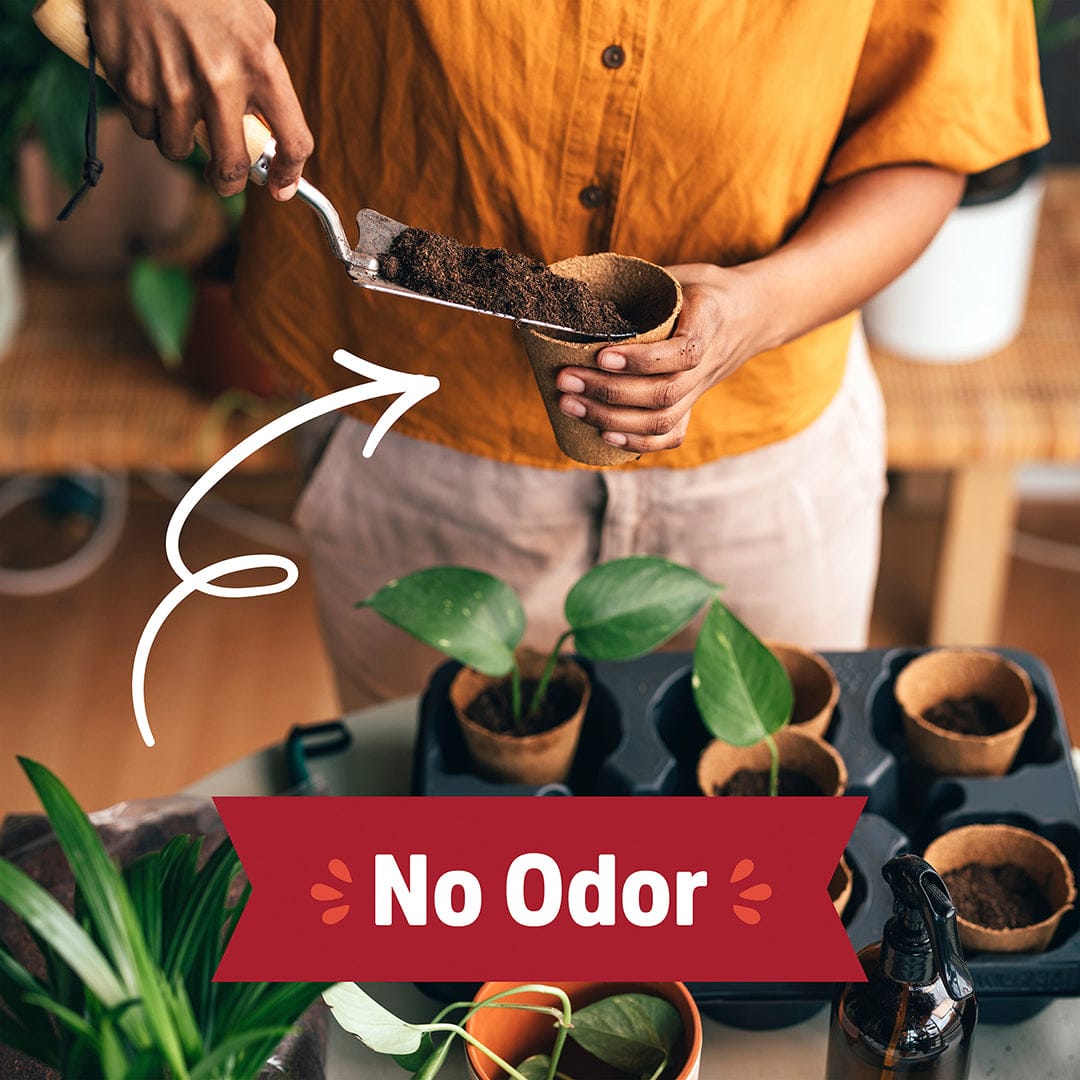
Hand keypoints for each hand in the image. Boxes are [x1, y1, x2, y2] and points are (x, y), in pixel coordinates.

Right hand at [85, 0, 312, 198]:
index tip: (283, 186)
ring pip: (180, 149)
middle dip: (229, 182)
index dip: (290, 174)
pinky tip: (150, 88)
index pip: (293, 141)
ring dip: (181, 140)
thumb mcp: (253, 19)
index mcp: (262, 66)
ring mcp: (175, 87)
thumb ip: (265, 69)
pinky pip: (146, 128)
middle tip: (225, 178)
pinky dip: (149, 118)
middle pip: (231, 166)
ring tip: (179, 109)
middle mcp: (221, 83)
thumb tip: (269, 119)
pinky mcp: (134, 85)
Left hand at [554, 264, 767, 454]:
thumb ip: (642, 286)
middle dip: (608, 391)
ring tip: (569, 404)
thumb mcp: (679, 275)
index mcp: (709, 322)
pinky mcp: (692, 406)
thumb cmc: (704, 289)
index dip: (641, 360)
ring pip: (661, 419)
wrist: (751, 314)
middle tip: (565, 380)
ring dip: (610, 417)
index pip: (682, 353)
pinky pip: (671, 435)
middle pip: (663, 393)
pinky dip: (638, 441)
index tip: (601, 354)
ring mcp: (700, 389)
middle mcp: (708, 362)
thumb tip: (581, 293)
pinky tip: (604, 435)